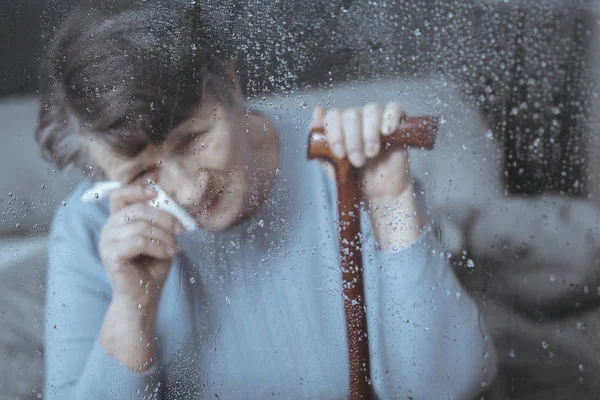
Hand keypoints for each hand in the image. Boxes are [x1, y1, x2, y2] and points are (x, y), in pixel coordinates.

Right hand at [99, 184, 182, 309]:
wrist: (145, 296)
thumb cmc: (153, 265)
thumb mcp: (161, 235)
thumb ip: (161, 217)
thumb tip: (171, 198)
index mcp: (119, 219)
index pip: (121, 193)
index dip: (138, 187)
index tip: (158, 187)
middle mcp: (109, 227)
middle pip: (137, 208)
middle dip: (164, 217)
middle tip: (181, 228)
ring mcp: (106, 241)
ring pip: (140, 226)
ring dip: (164, 235)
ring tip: (175, 246)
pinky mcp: (110, 255)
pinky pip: (138, 242)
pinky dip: (158, 246)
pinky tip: (169, 253)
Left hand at [310, 102, 410, 201]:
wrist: (378, 192)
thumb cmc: (355, 177)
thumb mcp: (331, 164)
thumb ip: (320, 142)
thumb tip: (317, 112)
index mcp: (340, 125)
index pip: (333, 115)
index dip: (335, 133)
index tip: (339, 153)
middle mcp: (358, 117)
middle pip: (351, 114)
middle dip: (352, 140)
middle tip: (356, 160)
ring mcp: (377, 118)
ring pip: (371, 110)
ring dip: (369, 134)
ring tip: (371, 154)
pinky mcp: (397, 123)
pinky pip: (394, 108)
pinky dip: (390, 117)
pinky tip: (386, 132)